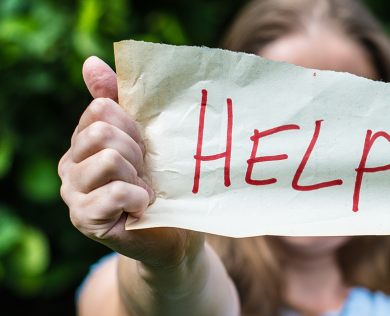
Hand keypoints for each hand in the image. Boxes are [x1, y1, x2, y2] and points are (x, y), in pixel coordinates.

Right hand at [59, 56, 203, 267]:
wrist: (173, 234)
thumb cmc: (162, 185)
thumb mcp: (147, 138)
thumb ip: (119, 101)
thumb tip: (91, 62)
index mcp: (83, 141)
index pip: (101, 108)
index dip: (133, 126)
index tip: (147, 148)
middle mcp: (69, 165)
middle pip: (102, 131)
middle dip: (137, 150)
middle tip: (146, 173)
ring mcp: (72, 193)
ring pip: (109, 159)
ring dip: (138, 176)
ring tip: (143, 191)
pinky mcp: (83, 218)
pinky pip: (115, 191)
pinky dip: (138, 198)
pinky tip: (141, 208)